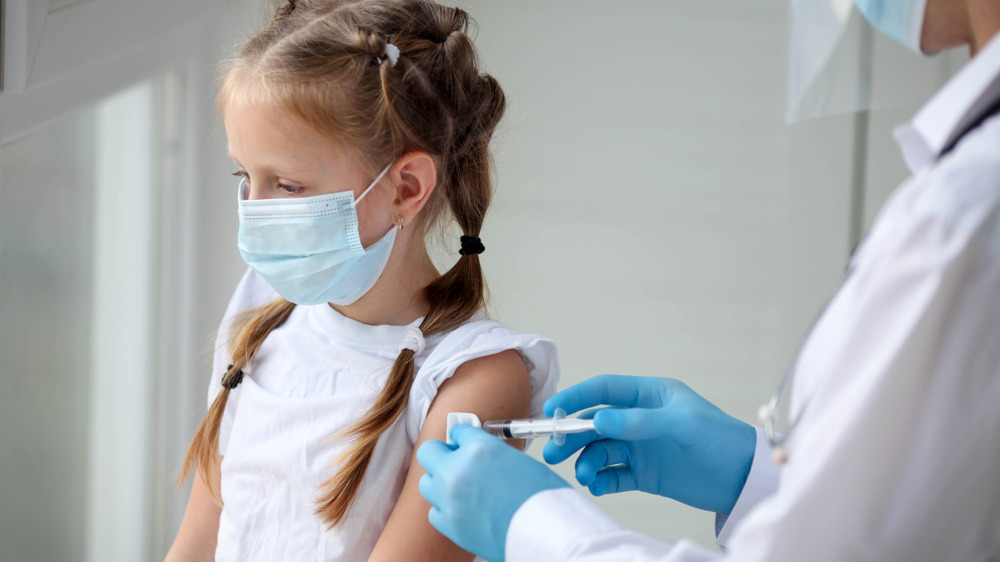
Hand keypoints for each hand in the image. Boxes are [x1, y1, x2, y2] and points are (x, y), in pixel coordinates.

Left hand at [417, 425, 568, 561]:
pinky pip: (435, 511)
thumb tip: (476, 453)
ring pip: (427, 482)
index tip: (467, 443)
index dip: (466, 438)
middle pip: (430, 451)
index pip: (459, 431)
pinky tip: (464, 509)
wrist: (546, 533)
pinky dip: (446, 509)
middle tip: (456, 461)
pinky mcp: (449, 524)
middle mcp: (458, 470)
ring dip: (441, 482)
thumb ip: (490, 453)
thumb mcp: (517, 460)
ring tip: (462, 489)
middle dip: (442, 454)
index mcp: (479, 448)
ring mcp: (449, 499)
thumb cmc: (541, 497)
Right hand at [543, 374, 755, 513]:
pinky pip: (612, 475)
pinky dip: (601, 480)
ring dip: (586, 461)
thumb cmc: (721, 439)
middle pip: (594, 423)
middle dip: (571, 436)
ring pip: (600, 451)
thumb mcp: (683, 424)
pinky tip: (597, 486)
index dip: (576, 397)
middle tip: (553, 452)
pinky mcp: (644, 474)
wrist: (745, 479)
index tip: (552, 411)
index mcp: (649, 395)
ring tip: (584, 475)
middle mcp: (639, 419)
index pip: (604, 390)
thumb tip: (599, 421)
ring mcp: (640, 447)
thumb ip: (641, 422)